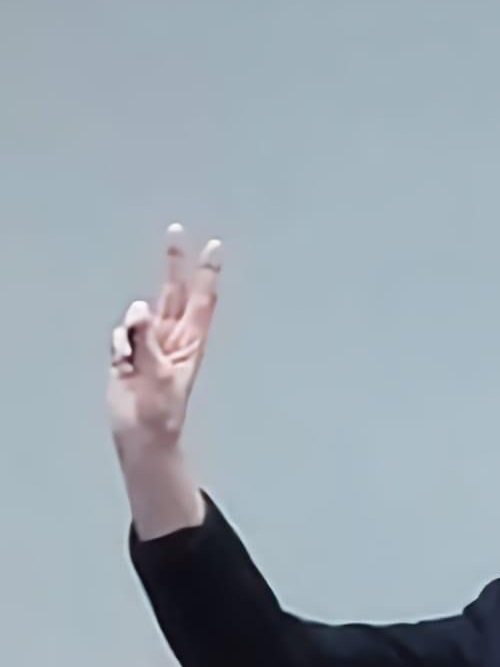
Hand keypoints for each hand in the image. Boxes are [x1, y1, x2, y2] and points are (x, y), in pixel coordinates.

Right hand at [107, 224, 221, 451]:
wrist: (141, 434)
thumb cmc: (160, 410)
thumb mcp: (157, 374)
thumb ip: (146, 340)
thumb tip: (138, 310)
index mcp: (192, 341)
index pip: (201, 298)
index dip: (206, 272)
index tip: (214, 245)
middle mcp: (173, 336)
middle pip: (173, 291)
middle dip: (174, 263)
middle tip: (176, 232)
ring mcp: (150, 343)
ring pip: (139, 315)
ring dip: (133, 332)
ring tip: (135, 363)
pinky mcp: (128, 352)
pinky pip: (119, 337)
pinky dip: (118, 350)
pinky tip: (123, 370)